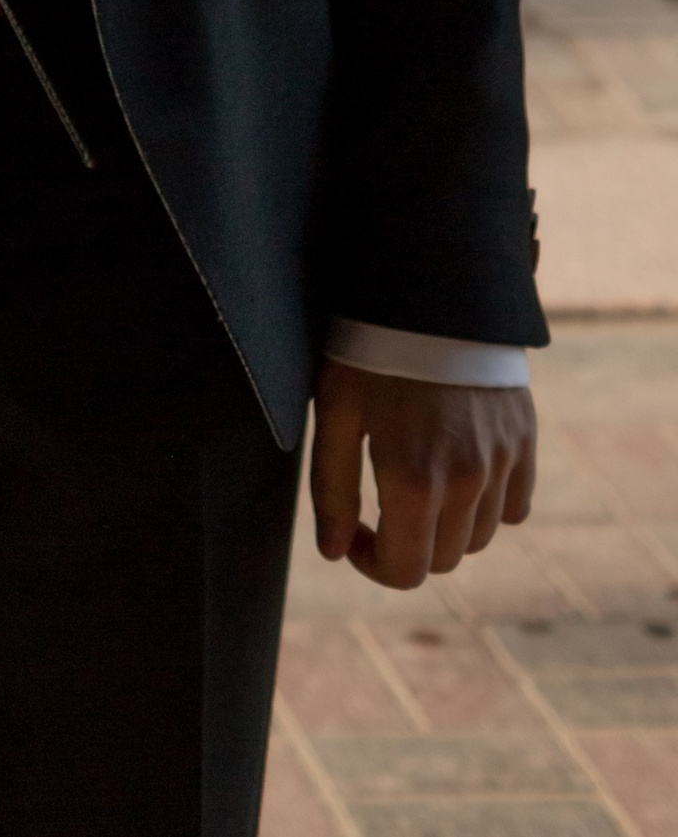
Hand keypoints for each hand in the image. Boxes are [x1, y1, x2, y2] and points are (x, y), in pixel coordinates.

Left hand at [310, 360, 536, 585]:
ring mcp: (503, 462)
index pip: (406, 571)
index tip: (357, 534)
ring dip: (449, 527)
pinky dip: (490, 505)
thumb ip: (332, 489)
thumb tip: (334, 553)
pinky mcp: (525, 440)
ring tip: (420, 478)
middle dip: (409, 545)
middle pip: (445, 560)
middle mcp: (468, 482)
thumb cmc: (370, 349)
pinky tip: (460, 469)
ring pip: (482, 538)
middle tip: (382, 504)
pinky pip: (515, 507)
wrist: (430, 286)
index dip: (374, 564)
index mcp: (415, 482)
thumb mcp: (335, 411)